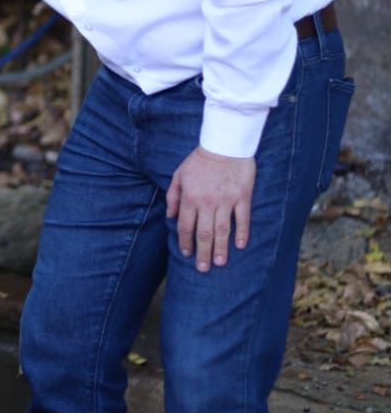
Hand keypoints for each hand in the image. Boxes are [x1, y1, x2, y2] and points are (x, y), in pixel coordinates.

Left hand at [167, 146, 255, 271]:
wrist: (225, 144)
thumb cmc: (200, 160)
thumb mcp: (179, 175)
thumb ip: (173, 197)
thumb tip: (171, 217)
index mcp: (190, 198)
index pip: (186, 226)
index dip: (185, 242)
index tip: (186, 254)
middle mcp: (207, 202)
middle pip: (204, 233)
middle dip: (202, 253)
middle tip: (203, 268)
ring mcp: (226, 200)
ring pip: (222, 230)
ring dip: (220, 248)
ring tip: (220, 263)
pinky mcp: (242, 196)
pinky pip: (243, 218)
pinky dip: (242, 232)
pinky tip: (240, 245)